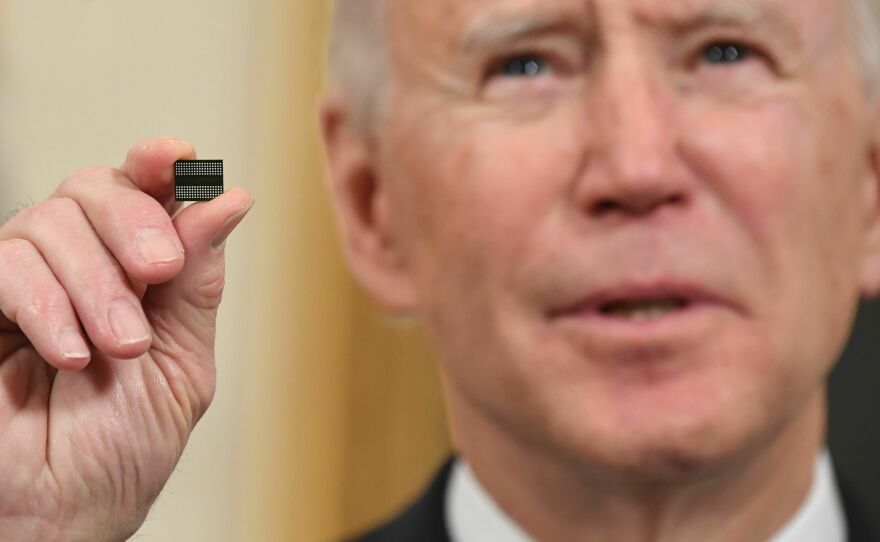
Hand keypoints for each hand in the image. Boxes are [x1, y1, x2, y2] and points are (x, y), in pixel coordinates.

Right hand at [0, 138, 252, 540]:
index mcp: (133, 275)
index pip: (141, 194)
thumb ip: (197, 284)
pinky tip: (71, 354)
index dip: (158, 166)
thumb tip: (227, 199)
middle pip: (93, 187)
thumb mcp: (182, 365)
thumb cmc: (120, 450)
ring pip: (51, 221)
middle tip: (155, 272)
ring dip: (96, 284)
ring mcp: (23, 281)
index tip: (181, 156)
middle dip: (134, 223)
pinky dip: (46, 304)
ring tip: (119, 348)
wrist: (59, 513)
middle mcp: (78, 266)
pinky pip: (6, 263)